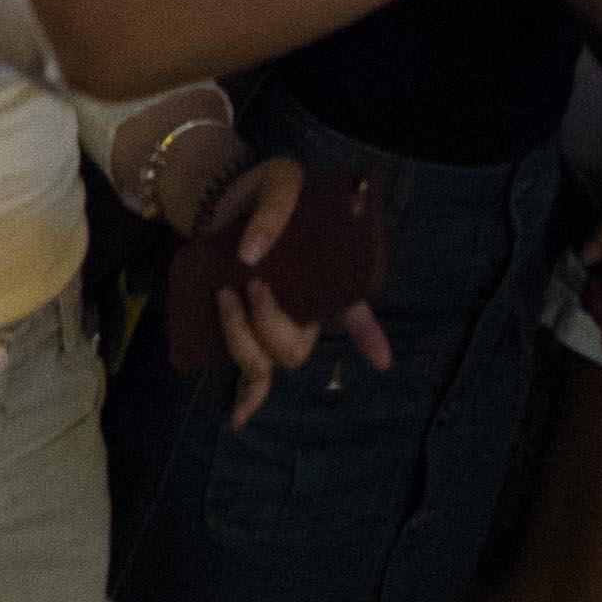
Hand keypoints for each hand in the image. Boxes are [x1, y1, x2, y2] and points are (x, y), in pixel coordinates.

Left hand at [192, 151, 395, 429]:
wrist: (221, 194)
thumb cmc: (259, 192)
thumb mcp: (278, 181)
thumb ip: (275, 213)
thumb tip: (252, 258)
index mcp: (326, 282)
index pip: (353, 312)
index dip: (367, 335)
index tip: (380, 359)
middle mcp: (304, 311)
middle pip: (294, 347)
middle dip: (269, 321)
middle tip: (253, 281)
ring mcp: (273, 323)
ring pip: (268, 362)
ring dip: (242, 336)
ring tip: (227, 295)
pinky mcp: (242, 326)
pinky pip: (252, 374)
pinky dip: (249, 399)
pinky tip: (240, 420)